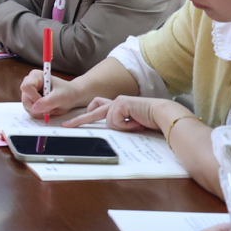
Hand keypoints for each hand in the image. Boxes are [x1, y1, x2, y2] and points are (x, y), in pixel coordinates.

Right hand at [20, 68, 82, 118]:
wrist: (71, 96)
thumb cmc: (67, 92)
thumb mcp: (61, 96)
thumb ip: (48, 102)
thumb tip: (35, 108)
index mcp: (35, 76)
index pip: (26, 87)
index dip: (34, 97)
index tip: (45, 103)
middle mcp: (29, 83)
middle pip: (25, 99)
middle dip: (37, 107)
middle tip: (50, 108)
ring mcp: (29, 93)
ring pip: (27, 107)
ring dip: (39, 112)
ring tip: (51, 108)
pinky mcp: (30, 101)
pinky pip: (30, 111)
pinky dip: (39, 114)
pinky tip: (48, 110)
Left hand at [62, 94, 181, 133]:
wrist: (164, 115)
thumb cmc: (151, 121)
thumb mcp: (131, 125)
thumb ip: (120, 124)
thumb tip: (110, 129)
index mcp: (117, 106)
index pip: (97, 108)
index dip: (85, 115)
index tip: (72, 123)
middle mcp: (115, 102)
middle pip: (92, 110)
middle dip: (79, 119)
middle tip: (66, 126)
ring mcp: (117, 102)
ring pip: (107, 120)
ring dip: (121, 126)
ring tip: (135, 124)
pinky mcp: (121, 103)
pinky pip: (115, 121)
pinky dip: (126, 125)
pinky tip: (137, 122)